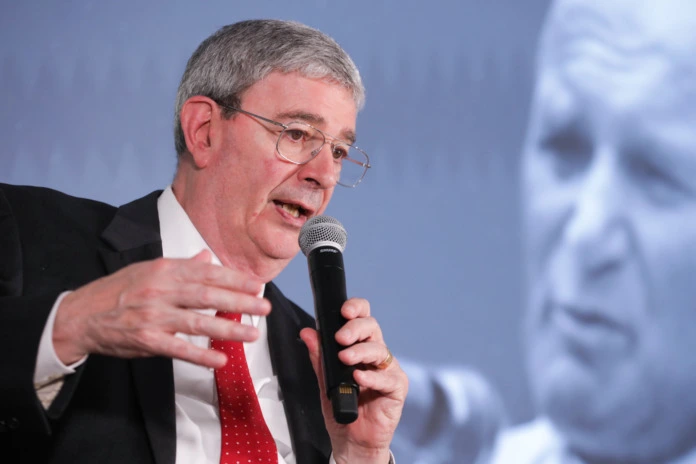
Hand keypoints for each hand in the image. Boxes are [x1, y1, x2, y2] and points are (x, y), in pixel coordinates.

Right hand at [53, 250, 270, 367]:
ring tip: (252, 333)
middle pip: (208, 295)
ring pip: (198, 321)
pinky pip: (179, 348)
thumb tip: (207, 257)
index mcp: (164, 270)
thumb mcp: (148, 269)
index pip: (207, 273)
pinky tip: (220, 360)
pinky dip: (201, 355)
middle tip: (264, 306)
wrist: (82, 315)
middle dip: (240, 301)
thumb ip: (181, 265)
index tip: (256, 284)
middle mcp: (161, 290)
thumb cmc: (119, 290)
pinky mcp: (147, 339)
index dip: (234, 279)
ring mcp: (154, 315)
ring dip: (228, 329)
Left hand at [300, 298, 407, 463]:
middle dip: (355, 328)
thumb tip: (308, 333)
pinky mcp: (396, 388)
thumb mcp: (324, 381)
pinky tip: (359, 377)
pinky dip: (371, 376)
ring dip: (360, 352)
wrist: (351, 440)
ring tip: (345, 359)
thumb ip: (319, 357)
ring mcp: (387, 370)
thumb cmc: (342, 409)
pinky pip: (387, 377)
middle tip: (340, 338)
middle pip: (372, 327)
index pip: (362, 318)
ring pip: (379, 349)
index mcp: (360, 347)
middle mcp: (375, 354)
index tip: (344, 311)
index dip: (356, 309)